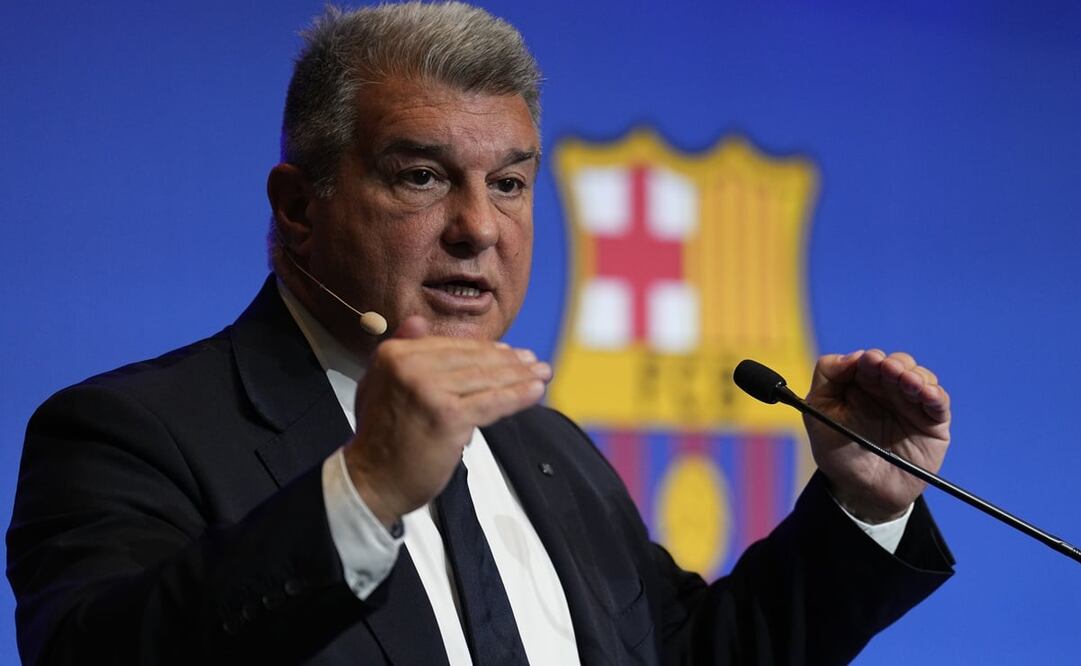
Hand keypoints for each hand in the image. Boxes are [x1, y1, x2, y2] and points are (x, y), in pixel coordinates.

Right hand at [342, 316, 551, 527]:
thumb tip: (418, 322)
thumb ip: (400, 350)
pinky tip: (535, 391)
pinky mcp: (448, 417)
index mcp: (394, 354)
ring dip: (519, 375)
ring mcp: (429, 390)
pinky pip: (492, 402)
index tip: (508, 352)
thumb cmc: (379, 438)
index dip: (485, 349)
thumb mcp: (378, 383)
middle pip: (472, 360)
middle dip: (508, 361)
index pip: (451, 346)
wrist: (370, 481)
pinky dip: (517, 396)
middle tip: (532, 362)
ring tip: (541, 373)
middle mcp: (410, 367)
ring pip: (486, 379)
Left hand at [804, 349, 949, 522]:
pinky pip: (939, 402)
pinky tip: (927, 394)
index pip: (869, 360)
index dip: (870, 358)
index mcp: (860, 384)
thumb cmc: (837, 452)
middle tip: (888, 369)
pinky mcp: (932, 422)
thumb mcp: (819, 413)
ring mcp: (911, 404)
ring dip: (915, 375)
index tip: (868, 362)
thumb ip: (827, 378)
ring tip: (907, 382)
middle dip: (894, 363)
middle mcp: (888, 389)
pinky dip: (935, 394)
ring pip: (920, 377)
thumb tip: (853, 355)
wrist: (861, 491)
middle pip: (898, 363)